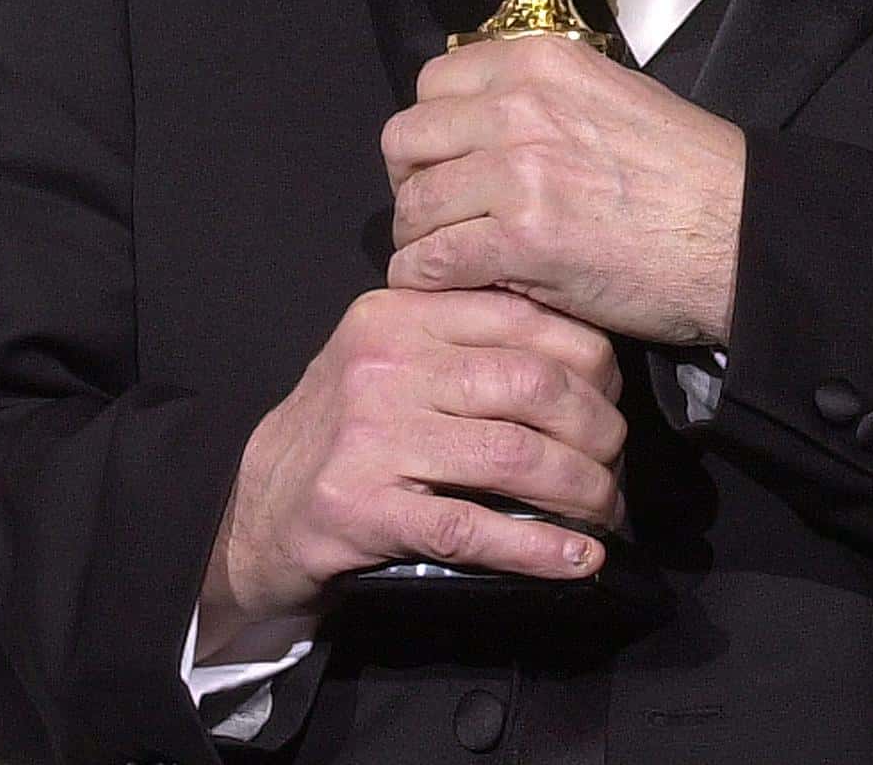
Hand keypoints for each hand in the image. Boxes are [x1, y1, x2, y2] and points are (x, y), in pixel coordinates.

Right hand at [199, 288, 623, 655]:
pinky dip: (539, 548)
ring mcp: (372, 438)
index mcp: (403, 313)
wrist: (256, 507)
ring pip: (515, 457)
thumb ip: (469, 337)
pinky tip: (576, 558)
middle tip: (616, 463)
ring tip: (605, 510)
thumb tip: (589, 357)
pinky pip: (475, 527)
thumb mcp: (394, 355)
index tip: (614, 398)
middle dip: (597, 431)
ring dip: (581, 490)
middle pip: (534, 388)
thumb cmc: (347, 428)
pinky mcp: (364, 510)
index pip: (528, 319)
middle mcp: (386, 366)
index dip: (593, 362)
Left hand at [383, 34, 747, 345]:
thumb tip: (480, 118)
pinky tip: (464, 287)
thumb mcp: (612, 94)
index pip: (433, 84)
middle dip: (416, 183)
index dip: (434, 131)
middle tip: (445, 215)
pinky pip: (428, 262)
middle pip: (406, 141)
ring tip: (458, 258)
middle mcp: (520, 105)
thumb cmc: (687, 173)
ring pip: (411, 206)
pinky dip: (431, 281)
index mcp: (542, 62)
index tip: (451, 162)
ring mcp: (517, 172)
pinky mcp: (518, 240)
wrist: (738, 230)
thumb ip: (542, 96)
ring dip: (423, 239)